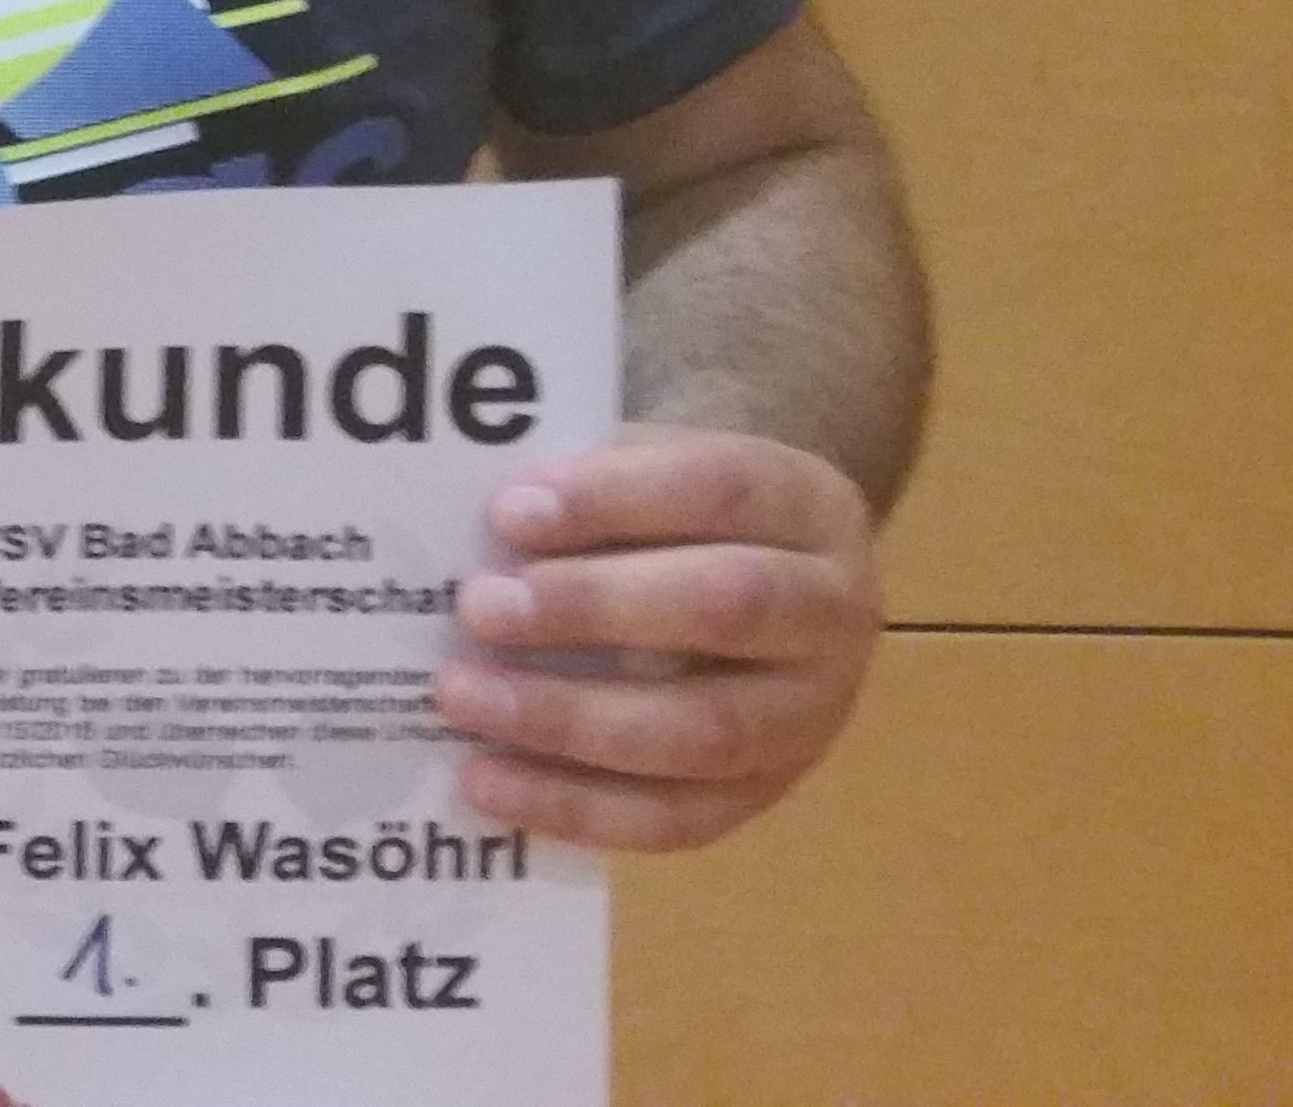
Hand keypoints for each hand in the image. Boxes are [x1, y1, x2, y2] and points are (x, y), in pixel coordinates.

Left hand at [429, 423, 878, 851]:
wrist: (767, 588)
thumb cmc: (681, 521)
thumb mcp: (649, 473)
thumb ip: (583, 494)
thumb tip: (474, 538)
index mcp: (804, 506)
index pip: (719, 489)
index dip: (612, 498)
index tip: (509, 511)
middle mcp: (831, 614)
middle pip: (727, 606)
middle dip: (594, 607)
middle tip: (479, 607)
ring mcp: (810, 717)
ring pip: (703, 730)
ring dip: (568, 719)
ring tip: (461, 696)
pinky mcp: (765, 796)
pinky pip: (676, 819)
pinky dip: (575, 807)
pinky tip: (486, 784)